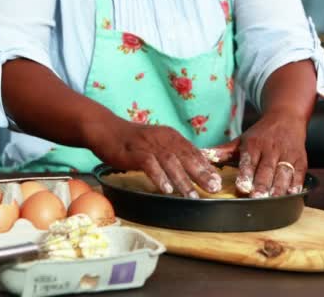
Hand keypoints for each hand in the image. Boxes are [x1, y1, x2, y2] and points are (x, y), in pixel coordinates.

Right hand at [84, 120, 221, 197]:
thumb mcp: (157, 143)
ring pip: (170, 162)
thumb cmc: (132, 140)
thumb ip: (174, 153)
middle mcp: (162, 138)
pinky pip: (149, 164)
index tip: (217, 180)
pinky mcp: (134, 152)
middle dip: (201, 174)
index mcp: (171, 136)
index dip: (206, 166)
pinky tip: (166, 189)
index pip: (193, 151)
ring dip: (182, 180)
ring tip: (192, 195)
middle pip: (186, 157)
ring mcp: (148, 144)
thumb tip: (193, 167)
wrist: (105, 129)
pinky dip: (159, 177)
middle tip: (213, 188)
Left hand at [216, 112, 307, 196]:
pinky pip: (299, 173)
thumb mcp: (241, 140)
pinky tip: (292, 194)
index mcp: (254, 144)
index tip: (242, 186)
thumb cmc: (260, 135)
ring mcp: (287, 154)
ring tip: (273, 198)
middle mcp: (271, 149)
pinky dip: (297, 184)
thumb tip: (200, 155)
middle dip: (262, 184)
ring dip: (279, 186)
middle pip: (266, 169)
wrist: (286, 117)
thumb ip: (222, 151)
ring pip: (283, 172)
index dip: (246, 174)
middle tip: (257, 197)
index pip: (249, 161)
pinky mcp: (301, 160)